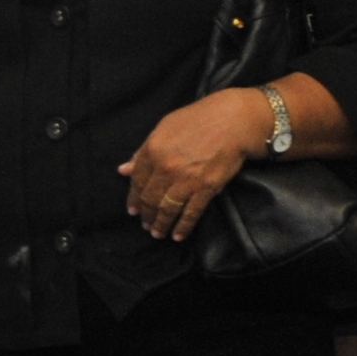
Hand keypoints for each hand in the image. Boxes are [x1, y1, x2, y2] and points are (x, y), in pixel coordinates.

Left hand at [119, 88, 270, 239]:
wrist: (233, 121)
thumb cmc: (198, 119)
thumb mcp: (164, 128)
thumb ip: (142, 152)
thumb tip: (123, 170)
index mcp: (153, 150)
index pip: (137, 181)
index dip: (134, 198)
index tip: (133, 210)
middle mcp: (166, 167)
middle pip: (150, 199)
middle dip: (146, 215)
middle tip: (146, 225)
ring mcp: (186, 179)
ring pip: (167, 209)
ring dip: (161, 224)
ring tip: (157, 233)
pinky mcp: (206, 188)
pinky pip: (190, 213)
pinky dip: (183, 227)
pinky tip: (178, 235)